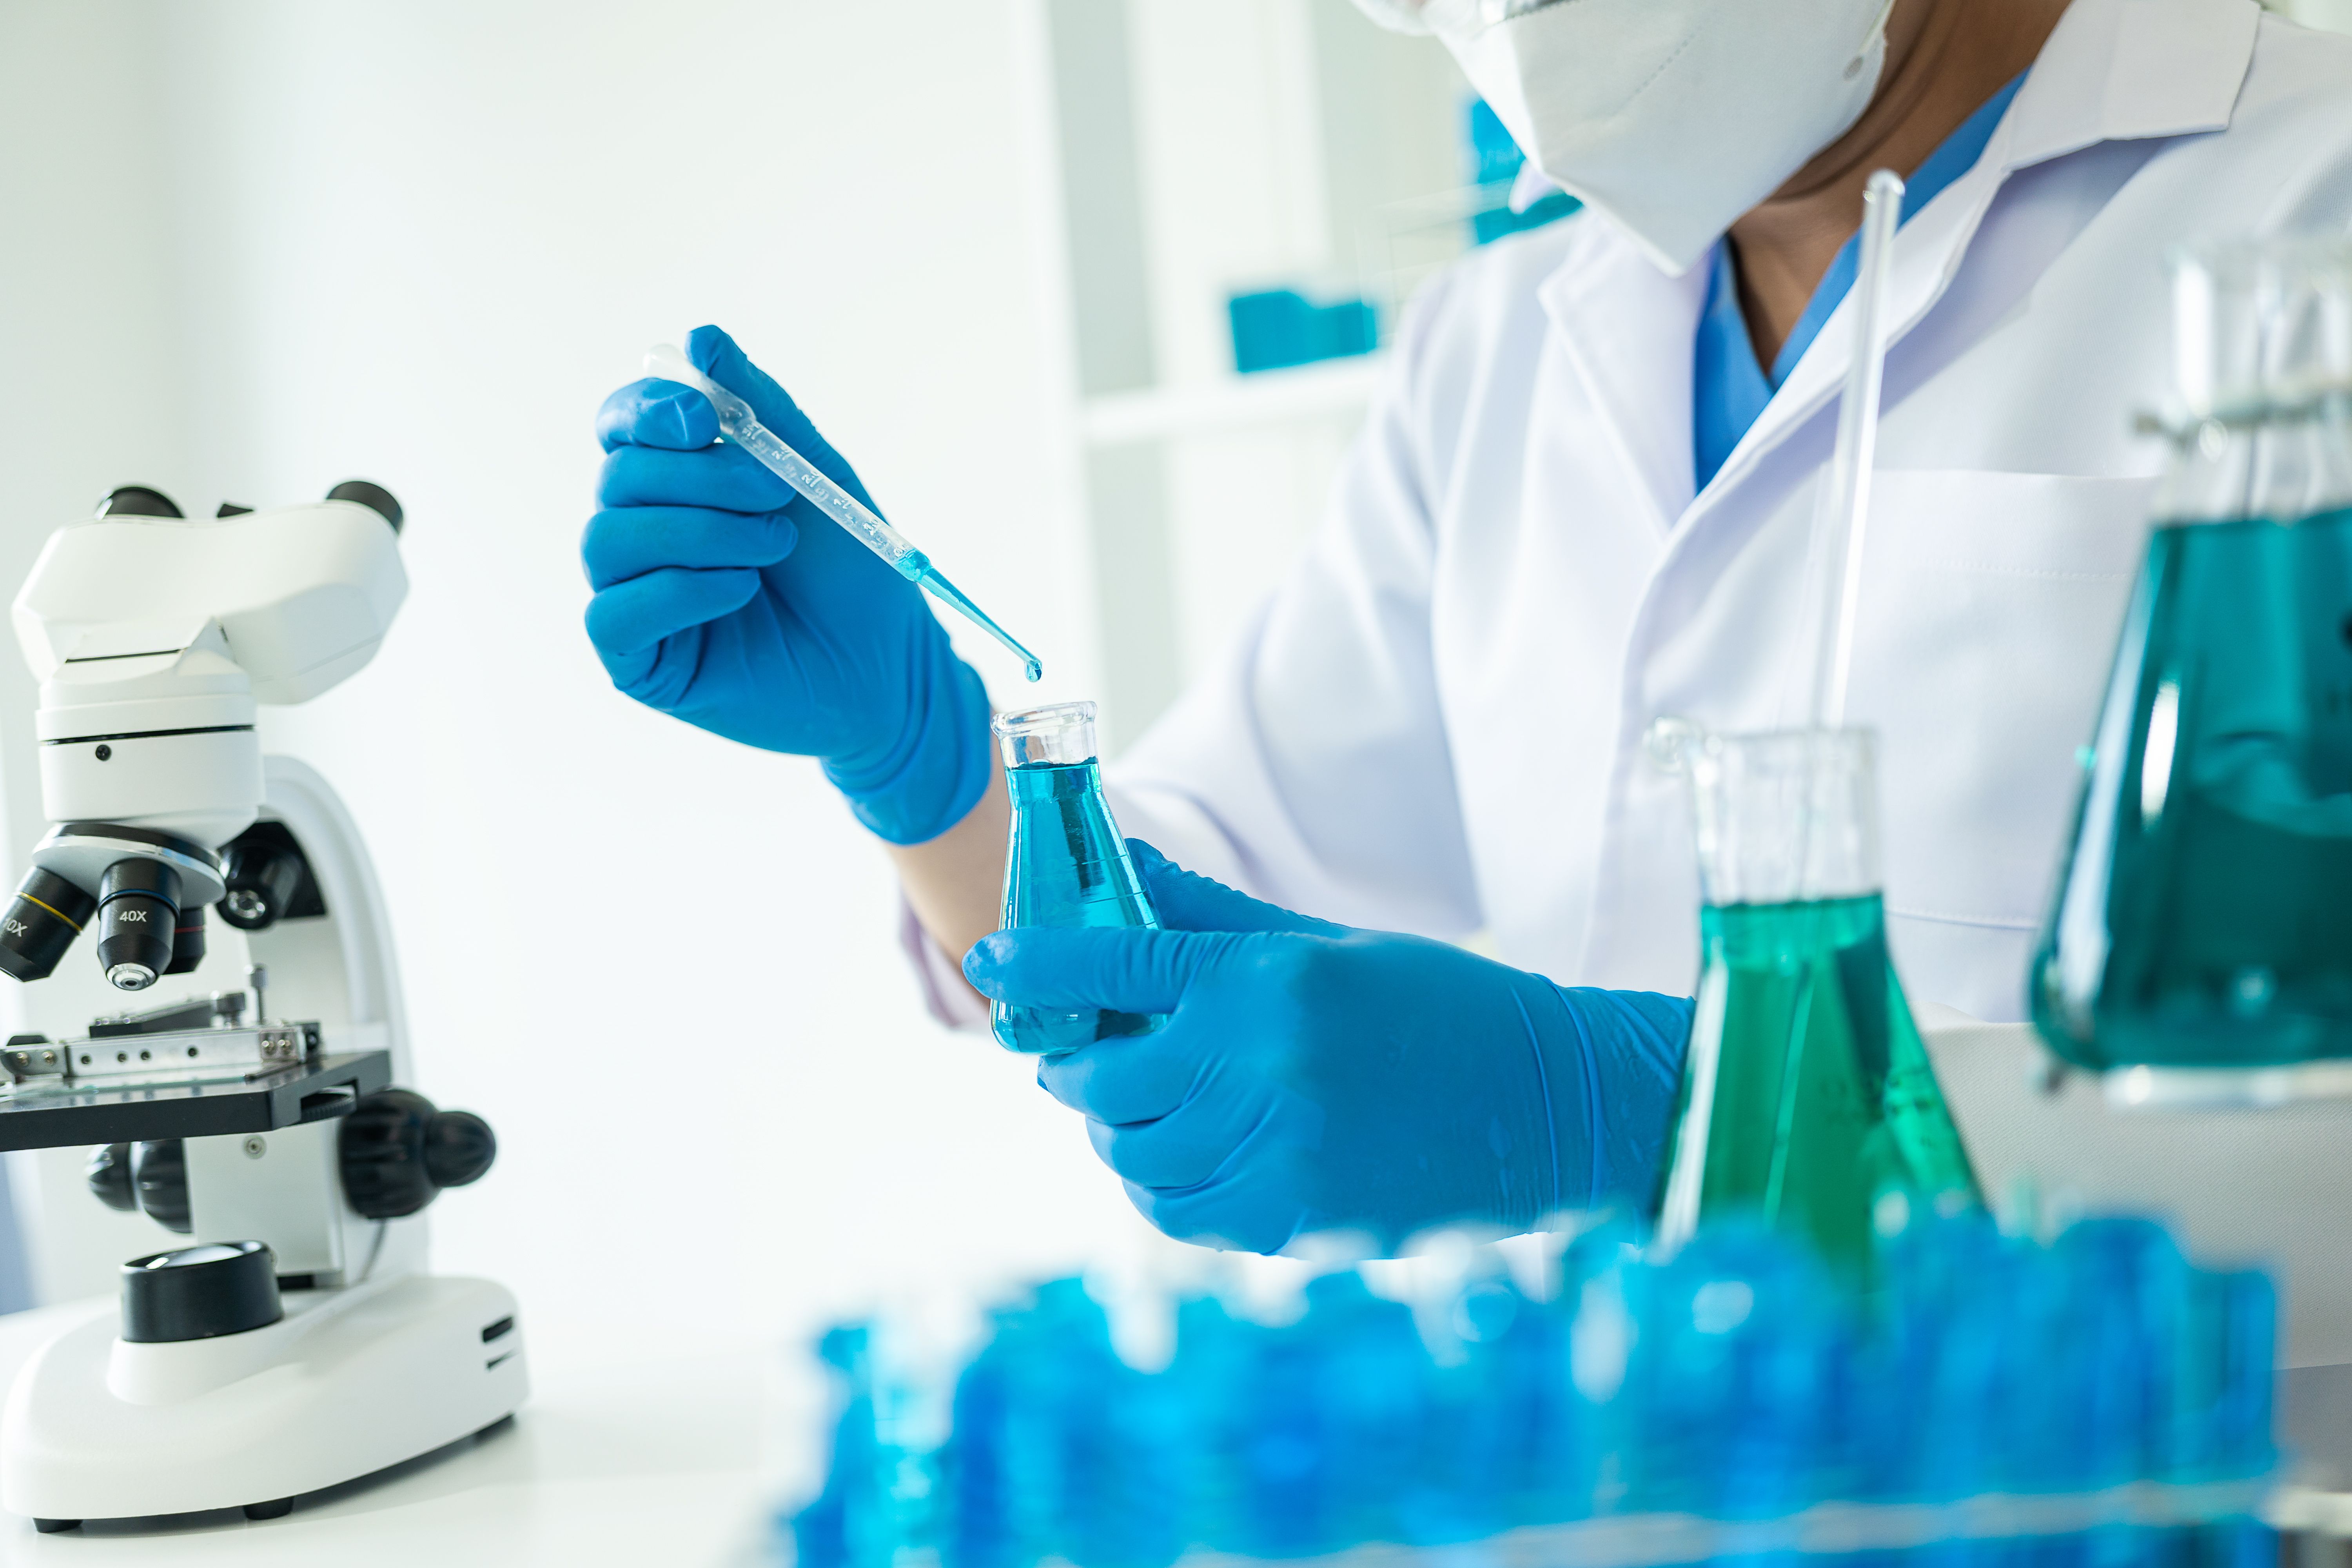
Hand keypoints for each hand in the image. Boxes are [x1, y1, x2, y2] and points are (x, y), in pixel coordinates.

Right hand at [584, 325, 989, 843]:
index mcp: (676, 482)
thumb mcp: (814, 473)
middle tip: (778, 494)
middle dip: (702, 475)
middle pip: (619, 475)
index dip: (650, 410)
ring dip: (701, 532)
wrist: (890, 668)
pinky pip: (613, 612)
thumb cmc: (852, 574)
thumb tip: (700, 338)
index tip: (706, 417)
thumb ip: (759, 407)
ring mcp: (634, 598)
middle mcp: (643, 534)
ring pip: (610, 536)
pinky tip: (742, 591)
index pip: (623, 424)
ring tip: (772, 547)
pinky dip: (680, 590)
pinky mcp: (638, 663)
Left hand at [962, 843, 1691, 1253]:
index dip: (1042, 962)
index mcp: (1268, 984)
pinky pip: (1177, 1211)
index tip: (992, 959)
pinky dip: (1157, 1185)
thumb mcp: (1325, 945)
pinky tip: (1180, 1156)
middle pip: (1107, 1076)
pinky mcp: (1293, 1221)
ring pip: (1131, 1152)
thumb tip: (1122, 870)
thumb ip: (1212, 921)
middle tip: (1084, 1050)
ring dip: (1116, 1128)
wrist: (1543, 1104)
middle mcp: (1261, 1067)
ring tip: (1141, 1106)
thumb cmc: (1436, 1008)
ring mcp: (1276, 1152)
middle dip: (1076, 1063)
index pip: (1117, 969)